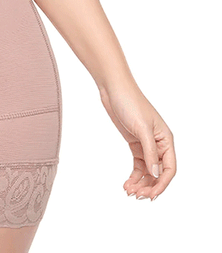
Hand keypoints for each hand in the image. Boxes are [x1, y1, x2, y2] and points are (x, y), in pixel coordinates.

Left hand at [98, 81, 175, 199]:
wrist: (113, 88)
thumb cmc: (130, 102)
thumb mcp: (142, 128)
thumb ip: (150, 152)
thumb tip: (156, 175)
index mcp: (166, 140)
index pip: (169, 168)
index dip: (162, 184)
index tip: (151, 195)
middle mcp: (158, 144)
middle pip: (158, 172)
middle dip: (149, 186)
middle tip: (136, 195)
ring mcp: (146, 144)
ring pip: (148, 171)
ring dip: (141, 183)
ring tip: (129, 191)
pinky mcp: (134, 143)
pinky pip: (138, 165)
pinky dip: (134, 176)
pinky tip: (127, 183)